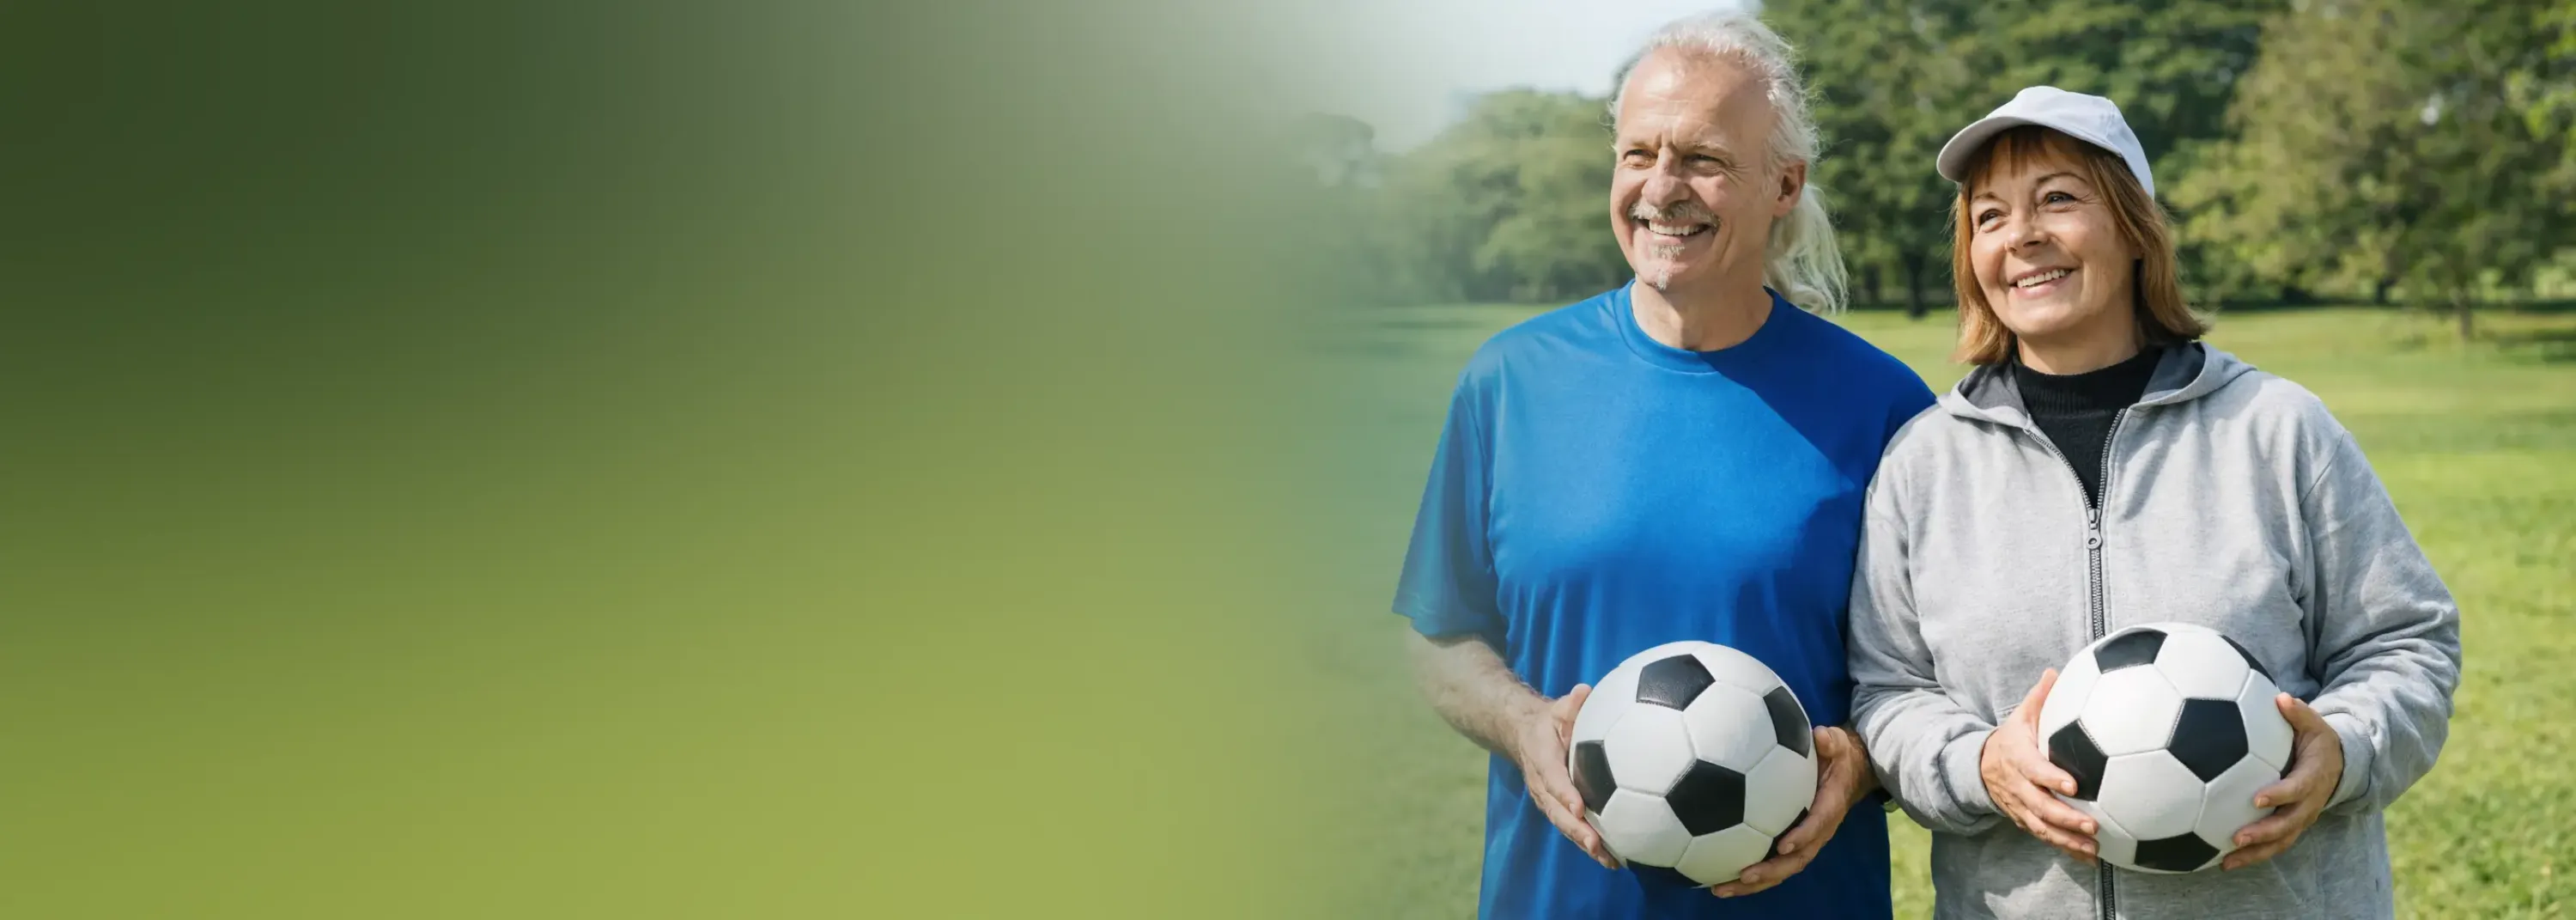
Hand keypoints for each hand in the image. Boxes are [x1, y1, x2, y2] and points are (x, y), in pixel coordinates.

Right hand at [1511, 684, 1618, 868]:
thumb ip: (1570, 704)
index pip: (1553, 778)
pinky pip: (1572, 828)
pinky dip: (1590, 844)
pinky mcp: (1557, 809)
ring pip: (1564, 825)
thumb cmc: (1549, 721)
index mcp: (1542, 759)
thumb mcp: (1557, 708)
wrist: (1524, 736)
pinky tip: (1615, 859)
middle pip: (1557, 812)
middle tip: (1595, 844)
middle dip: (1576, 830)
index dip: (1564, 793)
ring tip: (1609, 860)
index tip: (1579, 807)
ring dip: (1584, 844)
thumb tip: (1585, 691)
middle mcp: (1542, 785)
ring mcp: (1548, 800)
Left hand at [1712, 725, 1875, 897]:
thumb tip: (1821, 735)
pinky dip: (1747, 875)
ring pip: (1780, 870)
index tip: (1783, 845)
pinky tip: (1715, 878)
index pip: (1817, 826)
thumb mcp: (1840, 744)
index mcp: (1829, 809)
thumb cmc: (1837, 758)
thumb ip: (1831, 741)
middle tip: (1743, 876)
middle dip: (1770, 872)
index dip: (1802, 837)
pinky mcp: (1789, 844)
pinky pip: (1770, 863)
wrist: (1847, 775)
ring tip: (1720, 888)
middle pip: (1795, 861)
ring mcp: (1802, 842)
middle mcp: (1817, 832)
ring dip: (1752, 883)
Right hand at [1979, 669, 2099, 862]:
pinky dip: (2066, 849)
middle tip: (2092, 824)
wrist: (1981, 767)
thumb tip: (2056, 671)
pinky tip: (2090, 857)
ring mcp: (2020, 807)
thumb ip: (2040, 697)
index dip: (2050, 778)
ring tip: (2093, 847)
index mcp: (2018, 758)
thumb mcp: (2021, 716)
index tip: (2072, 785)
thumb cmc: (2012, 739)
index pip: (2033, 770)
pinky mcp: (2025, 821)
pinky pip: (2045, 837)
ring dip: (2067, 840)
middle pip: (2039, 806)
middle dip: (2065, 817)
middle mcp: (2017, 786)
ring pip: (2042, 827)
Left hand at [2222, 695, 2344, 869]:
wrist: (2338, 764)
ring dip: (2255, 854)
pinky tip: (2223, 862)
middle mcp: (2308, 803)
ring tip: (2226, 862)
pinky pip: (2273, 846)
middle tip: (2237, 838)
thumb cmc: (2317, 740)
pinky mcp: (2290, 827)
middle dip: (2263, 833)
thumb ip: (2298, 712)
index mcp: (2313, 777)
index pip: (2297, 789)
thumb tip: (2281, 697)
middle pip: (2288, 824)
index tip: (2256, 799)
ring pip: (2280, 842)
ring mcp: (2300, 818)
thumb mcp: (2314, 723)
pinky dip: (2252, 856)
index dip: (2280, 795)